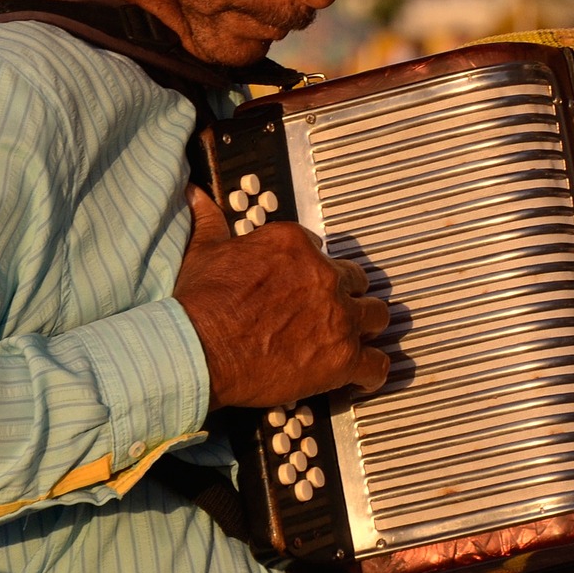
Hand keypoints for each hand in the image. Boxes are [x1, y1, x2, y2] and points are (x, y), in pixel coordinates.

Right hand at [173, 187, 390, 410]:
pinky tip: (365, 375)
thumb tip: (197, 197)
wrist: (199, 347)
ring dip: (366, 326)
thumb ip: (210, 223)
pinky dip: (373, 371)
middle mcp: (325, 275)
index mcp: (295, 245)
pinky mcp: (342, 357)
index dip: (313, 269)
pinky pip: (376, 364)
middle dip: (346, 295)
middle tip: (330, 311)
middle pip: (356, 281)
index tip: (304, 283)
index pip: (321, 250)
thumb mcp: (203, 252)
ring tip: (355, 338)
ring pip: (376, 315)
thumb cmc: (199, 303)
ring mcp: (338, 316)